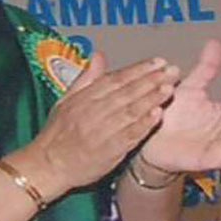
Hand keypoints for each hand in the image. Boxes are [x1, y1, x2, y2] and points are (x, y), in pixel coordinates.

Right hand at [26, 54, 177, 190]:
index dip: (139, 69)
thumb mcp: (65, 100)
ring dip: (151, 99)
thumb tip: (98, 55)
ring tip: (169, 88)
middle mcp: (94, 111)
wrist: (48, 165)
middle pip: (127, 92)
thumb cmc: (57, 133)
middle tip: (172, 70)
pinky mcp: (108, 150)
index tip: (158, 61)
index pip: (116, 79)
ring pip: (130, 111)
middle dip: (152, 80)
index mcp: (84, 97)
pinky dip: (144, 125)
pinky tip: (157, 116)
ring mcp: (102, 131)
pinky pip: (129, 135)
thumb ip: (85, 78)